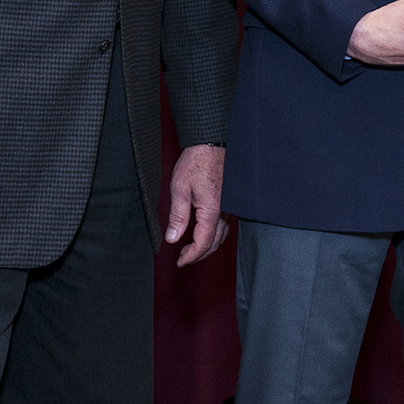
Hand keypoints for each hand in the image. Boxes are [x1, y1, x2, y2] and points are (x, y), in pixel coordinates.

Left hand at [166, 144, 227, 265]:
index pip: (203, 243)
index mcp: (212, 210)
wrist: (212, 142)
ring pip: (221, 235)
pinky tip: (203, 231)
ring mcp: (230, 206)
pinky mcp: (231, 200)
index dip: (191, 256)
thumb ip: (177, 216)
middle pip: (215, 243)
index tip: (179, 261)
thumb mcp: (179, 188)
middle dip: (199, 254)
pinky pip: (225, 225)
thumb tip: (172, 238)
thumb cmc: (196, 161)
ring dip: (207, 245)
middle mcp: (225, 211)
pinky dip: (214, 234)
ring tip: (190, 248)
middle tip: (183, 257)